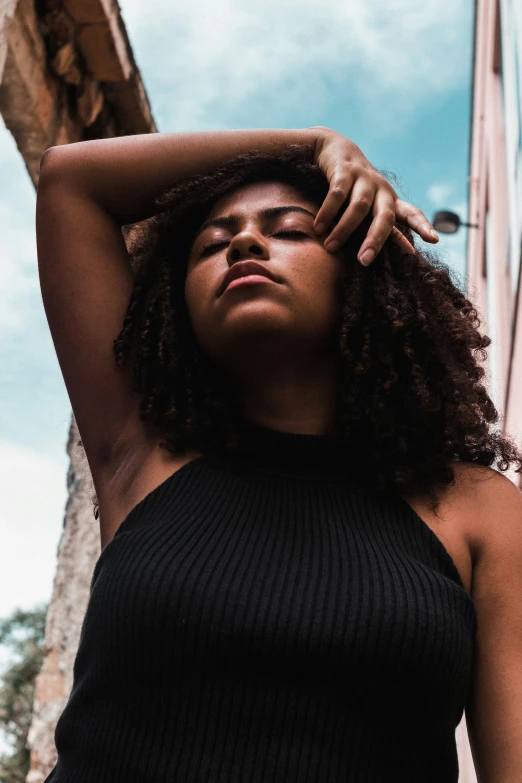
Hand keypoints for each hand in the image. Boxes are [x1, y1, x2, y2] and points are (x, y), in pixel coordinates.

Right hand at [311, 127, 438, 264]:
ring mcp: (364, 178)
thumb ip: (387, 227)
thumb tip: (411, 251)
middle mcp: (381, 189)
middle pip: (385, 216)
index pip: (410, 213)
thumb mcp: (371, 206)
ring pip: (359, 207)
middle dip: (375, 239)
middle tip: (364, 261)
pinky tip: (319, 228)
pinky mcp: (344, 170)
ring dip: (344, 229)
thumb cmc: (354, 187)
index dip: (422, 226)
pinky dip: (328, 212)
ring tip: (330, 247)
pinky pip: (337, 194)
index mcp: (389, 200)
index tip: (434, 240)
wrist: (334, 147)